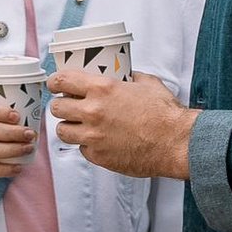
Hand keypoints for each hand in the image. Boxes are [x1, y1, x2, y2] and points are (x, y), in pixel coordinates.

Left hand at [50, 67, 192, 179]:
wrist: (176, 143)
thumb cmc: (165, 114)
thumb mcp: (147, 83)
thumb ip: (130, 77)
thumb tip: (125, 75)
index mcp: (102, 89)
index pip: (62, 81)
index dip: (55, 81)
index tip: (55, 83)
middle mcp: (93, 112)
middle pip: (57, 107)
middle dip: (61, 105)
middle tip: (68, 105)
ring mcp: (93, 136)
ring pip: (62, 131)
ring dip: (69, 126)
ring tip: (79, 125)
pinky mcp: (98, 156)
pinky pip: (81, 149)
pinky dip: (87, 145)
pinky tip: (99, 141)